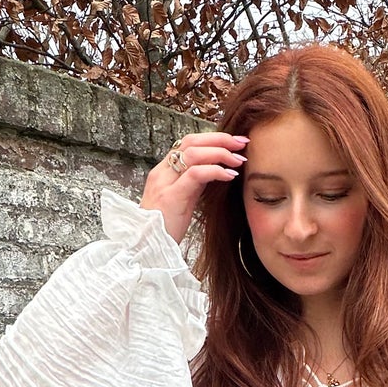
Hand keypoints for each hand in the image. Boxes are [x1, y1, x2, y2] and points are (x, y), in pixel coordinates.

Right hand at [140, 131, 248, 245]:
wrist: (145, 247)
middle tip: (242, 143)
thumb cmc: (165, 227)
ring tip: (238, 160)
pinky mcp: (171, 196)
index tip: (234, 142)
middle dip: (219, 139)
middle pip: (191, 141)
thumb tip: (216, 169)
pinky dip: (216, 170)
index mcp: (164, 171)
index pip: (188, 143)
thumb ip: (194, 183)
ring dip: (220, 153)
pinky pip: (196, 174)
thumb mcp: (182, 199)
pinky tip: (229, 175)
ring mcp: (165, 183)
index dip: (212, 138)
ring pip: (193, 153)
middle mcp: (162, 172)